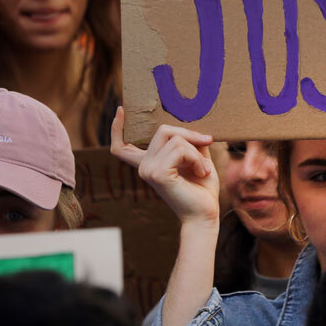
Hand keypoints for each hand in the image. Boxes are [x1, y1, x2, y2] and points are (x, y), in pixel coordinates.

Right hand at [111, 107, 219, 224]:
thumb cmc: (202, 189)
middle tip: (207, 143)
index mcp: (149, 164)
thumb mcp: (197, 158)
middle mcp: (144, 166)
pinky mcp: (158, 173)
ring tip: (203, 169)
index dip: (118, 129)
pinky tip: (201, 173)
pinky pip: (180, 149)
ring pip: (175, 139)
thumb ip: (189, 141)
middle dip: (189, 134)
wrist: (205, 214)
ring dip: (196, 151)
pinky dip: (196, 158)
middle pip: (163, 131)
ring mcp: (148, 170)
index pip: (122, 147)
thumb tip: (191, 126)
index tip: (120, 110)